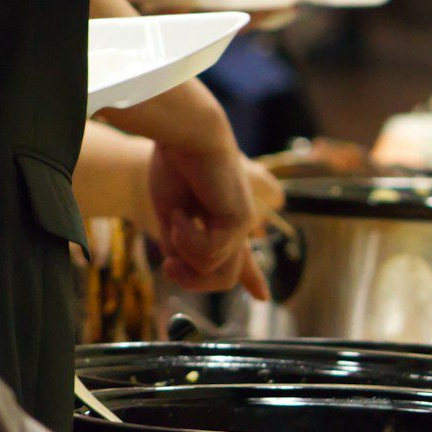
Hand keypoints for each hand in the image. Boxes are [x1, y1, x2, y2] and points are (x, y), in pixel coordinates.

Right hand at [149, 143, 269, 299]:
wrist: (186, 136)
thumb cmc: (175, 166)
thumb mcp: (171, 216)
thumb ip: (180, 245)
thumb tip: (182, 270)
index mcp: (222, 222)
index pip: (239, 257)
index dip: (251, 278)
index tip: (263, 295)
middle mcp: (237, 226)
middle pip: (223, 280)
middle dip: (192, 281)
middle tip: (168, 264)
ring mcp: (241, 224)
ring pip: (216, 274)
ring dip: (185, 254)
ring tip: (177, 219)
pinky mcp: (240, 220)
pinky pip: (209, 255)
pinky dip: (186, 238)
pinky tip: (182, 212)